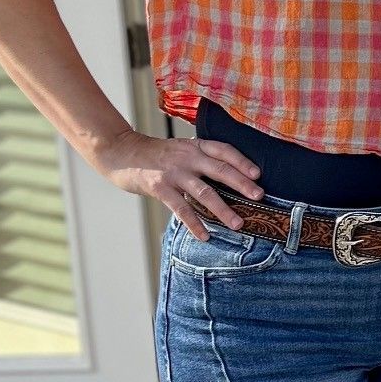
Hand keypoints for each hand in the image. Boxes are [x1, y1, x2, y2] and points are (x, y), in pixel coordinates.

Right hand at [92, 129, 262, 239]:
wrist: (121, 153)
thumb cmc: (156, 156)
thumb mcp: (181, 150)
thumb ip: (200, 160)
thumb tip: (229, 180)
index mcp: (195, 146)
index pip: (224, 151)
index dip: (242, 162)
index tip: (258, 175)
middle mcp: (187, 157)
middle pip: (220, 170)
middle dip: (241, 184)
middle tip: (259, 197)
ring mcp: (174, 172)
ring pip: (204, 192)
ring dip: (223, 209)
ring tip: (237, 224)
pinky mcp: (159, 187)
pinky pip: (181, 208)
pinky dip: (194, 223)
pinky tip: (205, 235)